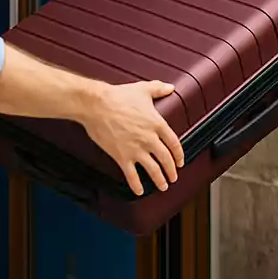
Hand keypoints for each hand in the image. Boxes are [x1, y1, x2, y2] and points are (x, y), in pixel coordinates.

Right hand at [81, 80, 184, 195]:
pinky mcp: (122, 156)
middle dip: (171, 171)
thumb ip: (159, 89)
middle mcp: (149, 139)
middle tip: (173, 177)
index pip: (174, 143)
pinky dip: (137, 185)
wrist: (97, 105)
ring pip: (153, 170)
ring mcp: (136, 149)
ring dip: (160, 180)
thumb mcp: (143, 89)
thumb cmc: (118, 96)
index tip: (180, 161)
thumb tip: (170, 88)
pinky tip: (140, 191)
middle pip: (166, 159)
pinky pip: (132, 175)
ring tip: (163, 186)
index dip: (179, 155)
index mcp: (157, 123)